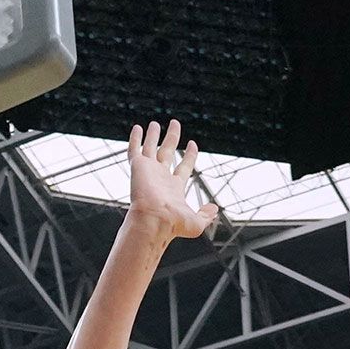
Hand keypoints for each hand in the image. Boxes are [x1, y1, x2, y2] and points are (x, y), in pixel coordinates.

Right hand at [124, 120, 213, 242]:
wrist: (154, 221)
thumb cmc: (173, 224)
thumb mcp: (196, 222)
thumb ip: (206, 215)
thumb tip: (214, 209)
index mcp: (174, 187)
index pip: (183, 166)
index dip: (189, 155)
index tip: (192, 144)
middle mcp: (161, 177)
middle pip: (167, 152)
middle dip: (172, 138)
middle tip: (175, 124)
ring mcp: (148, 171)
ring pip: (150, 148)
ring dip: (152, 136)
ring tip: (155, 124)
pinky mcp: (138, 167)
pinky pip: (135, 150)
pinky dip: (135, 139)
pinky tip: (137, 128)